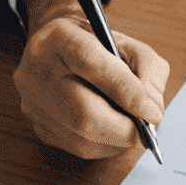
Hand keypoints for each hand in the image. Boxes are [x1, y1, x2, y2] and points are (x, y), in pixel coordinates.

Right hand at [13, 0, 168, 158]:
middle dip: (124, 129)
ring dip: (117, 140)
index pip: (91, 63)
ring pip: (82, 137)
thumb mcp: (128, 45)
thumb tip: (152, 111)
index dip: (125, 91)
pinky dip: (105, 145)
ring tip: (133, 129)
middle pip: (83, 113)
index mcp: (59, 37)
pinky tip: (114, 133)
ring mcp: (33, 101)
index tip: (151, 110)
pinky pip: (78, 147)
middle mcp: (37, 69)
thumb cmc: (97, 49)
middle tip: (147, 131)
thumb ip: (148, 70)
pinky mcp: (38, 126)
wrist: (61, 54)